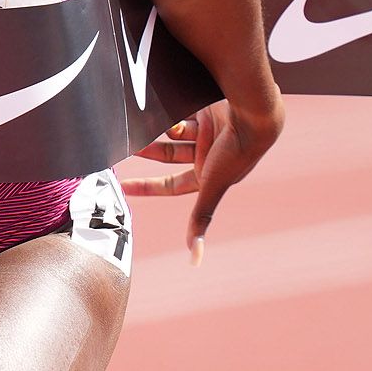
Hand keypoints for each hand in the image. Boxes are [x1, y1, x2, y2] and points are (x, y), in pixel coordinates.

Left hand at [122, 98, 283, 263]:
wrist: (251, 113)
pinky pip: (179, 113)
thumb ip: (200, 219)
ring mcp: (206, 132)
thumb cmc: (235, 153)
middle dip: (147, 151)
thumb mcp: (211, 186)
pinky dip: (171, 115)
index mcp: (208, 176)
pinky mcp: (205, 110)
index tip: (120, 185)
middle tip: (124, 145)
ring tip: (140, 125)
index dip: (146, 186)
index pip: (169, 185)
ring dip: (156, 131)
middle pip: (167, 156)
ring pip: (171, 134)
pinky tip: (168, 112)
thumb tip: (194, 260)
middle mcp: (206, 155)